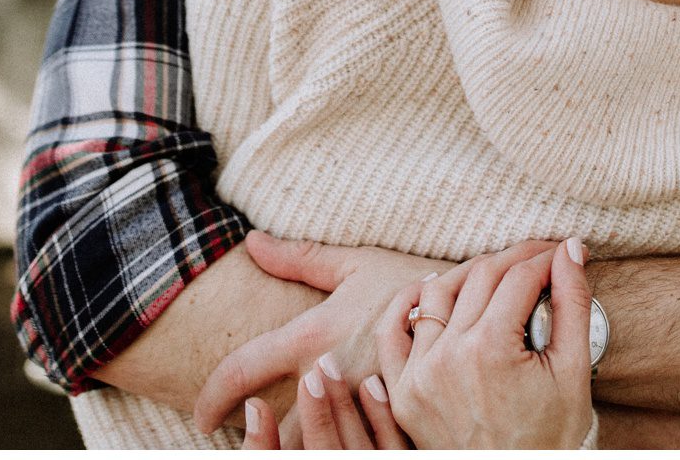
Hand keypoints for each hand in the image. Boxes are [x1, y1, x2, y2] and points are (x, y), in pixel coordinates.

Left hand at [194, 232, 448, 433]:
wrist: (477, 300)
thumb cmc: (412, 278)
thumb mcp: (357, 264)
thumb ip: (300, 258)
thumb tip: (250, 242)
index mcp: (314, 336)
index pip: (243, 370)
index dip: (212, 397)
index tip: (203, 416)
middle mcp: (335, 377)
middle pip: (274, 433)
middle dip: (255, 448)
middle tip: (242, 449)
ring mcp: (366, 407)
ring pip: (318, 449)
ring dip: (297, 454)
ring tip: (280, 454)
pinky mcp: (396, 425)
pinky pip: (361, 453)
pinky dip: (343, 454)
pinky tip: (336, 453)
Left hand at [377, 238, 594, 448]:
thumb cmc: (550, 436)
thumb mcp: (574, 372)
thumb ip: (573, 305)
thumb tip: (571, 249)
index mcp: (492, 348)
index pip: (519, 277)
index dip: (545, 258)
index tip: (560, 253)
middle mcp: (448, 355)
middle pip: (481, 276)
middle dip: (515, 260)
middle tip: (538, 258)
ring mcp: (419, 373)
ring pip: (437, 293)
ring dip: (467, 274)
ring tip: (496, 274)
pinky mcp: (403, 391)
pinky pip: (393, 332)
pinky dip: (409, 304)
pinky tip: (431, 290)